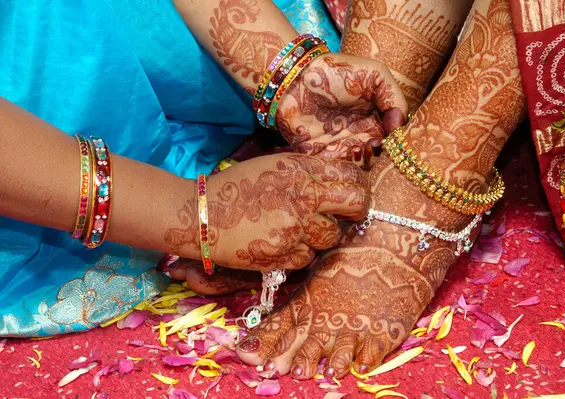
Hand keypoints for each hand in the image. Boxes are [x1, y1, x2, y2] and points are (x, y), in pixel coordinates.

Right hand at [206, 153, 369, 270]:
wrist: (201, 216)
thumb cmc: (236, 187)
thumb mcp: (273, 165)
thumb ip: (307, 172)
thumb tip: (339, 181)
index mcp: (299, 171)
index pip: (350, 176)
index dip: (360, 186)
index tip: (357, 192)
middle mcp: (302, 198)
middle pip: (354, 205)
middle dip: (357, 210)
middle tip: (352, 213)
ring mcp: (294, 229)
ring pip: (331, 236)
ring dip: (320, 234)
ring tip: (298, 228)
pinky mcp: (283, 255)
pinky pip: (308, 257)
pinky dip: (299, 251)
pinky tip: (280, 242)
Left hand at [276, 53, 407, 166]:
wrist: (296, 78)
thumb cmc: (336, 72)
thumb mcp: (375, 75)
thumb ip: (395, 96)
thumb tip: (400, 126)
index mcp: (375, 118)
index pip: (392, 138)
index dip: (395, 142)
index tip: (391, 137)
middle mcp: (360, 134)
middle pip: (378, 155)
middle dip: (379, 154)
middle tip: (373, 144)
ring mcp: (341, 146)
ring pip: (360, 165)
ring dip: (363, 162)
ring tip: (359, 147)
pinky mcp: (322, 155)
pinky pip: (337, 169)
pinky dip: (345, 167)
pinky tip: (347, 153)